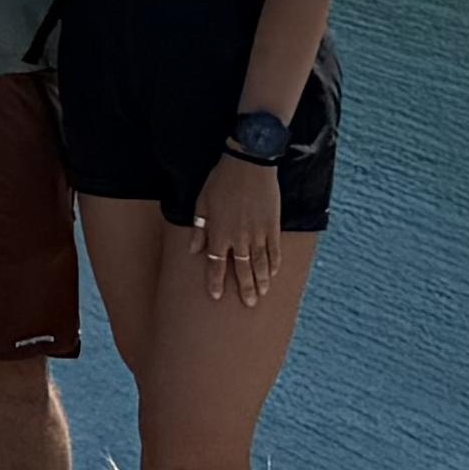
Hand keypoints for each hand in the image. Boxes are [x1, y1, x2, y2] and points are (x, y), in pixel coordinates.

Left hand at [196, 157, 285, 304]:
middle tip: (249, 304)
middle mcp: (239, 237)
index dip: (215, 281)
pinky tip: (274, 273)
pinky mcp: (273, 226)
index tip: (216, 295)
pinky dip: (274, 263)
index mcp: (219, 232)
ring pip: (260, 263)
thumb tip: (194, 250)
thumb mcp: (202, 202)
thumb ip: (199, 229)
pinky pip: (274, 250)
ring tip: (262, 294)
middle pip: (242, 269)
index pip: (216, 263)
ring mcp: (258, 233)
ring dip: (261, 280)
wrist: (249, 165)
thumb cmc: (221, 181)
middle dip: (244, 288)